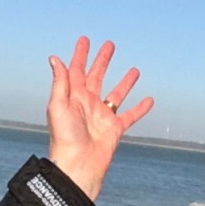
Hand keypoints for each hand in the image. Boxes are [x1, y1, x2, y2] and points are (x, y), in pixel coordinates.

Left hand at [46, 36, 153, 199]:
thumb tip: (55, 58)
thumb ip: (60, 82)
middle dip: (102, 60)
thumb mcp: (58, 106)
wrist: (77, 165)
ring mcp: (102, 116)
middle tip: (109, 45)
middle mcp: (88, 104)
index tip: (85, 39)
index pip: (76, 70)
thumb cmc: (64, 138)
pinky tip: (149, 100)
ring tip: (135, 70)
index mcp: (73, 96)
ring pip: (116, 94)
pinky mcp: (114, 129)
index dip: (80, 54)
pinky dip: (141, 108)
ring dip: (125, 82)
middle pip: (97, 76)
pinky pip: (130, 116)